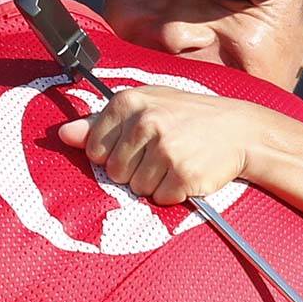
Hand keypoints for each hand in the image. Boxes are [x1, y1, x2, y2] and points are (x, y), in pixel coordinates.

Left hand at [59, 86, 261, 204]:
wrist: (238, 129)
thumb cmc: (188, 117)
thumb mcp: (145, 106)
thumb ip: (100, 122)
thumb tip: (63, 135)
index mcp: (129, 102)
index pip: (94, 149)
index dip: (114, 154)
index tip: (137, 145)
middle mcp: (145, 123)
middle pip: (114, 172)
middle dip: (134, 170)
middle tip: (162, 153)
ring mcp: (165, 149)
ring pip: (136, 188)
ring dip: (154, 183)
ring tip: (175, 161)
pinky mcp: (183, 174)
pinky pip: (161, 199)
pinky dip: (173, 193)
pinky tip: (187, 173)